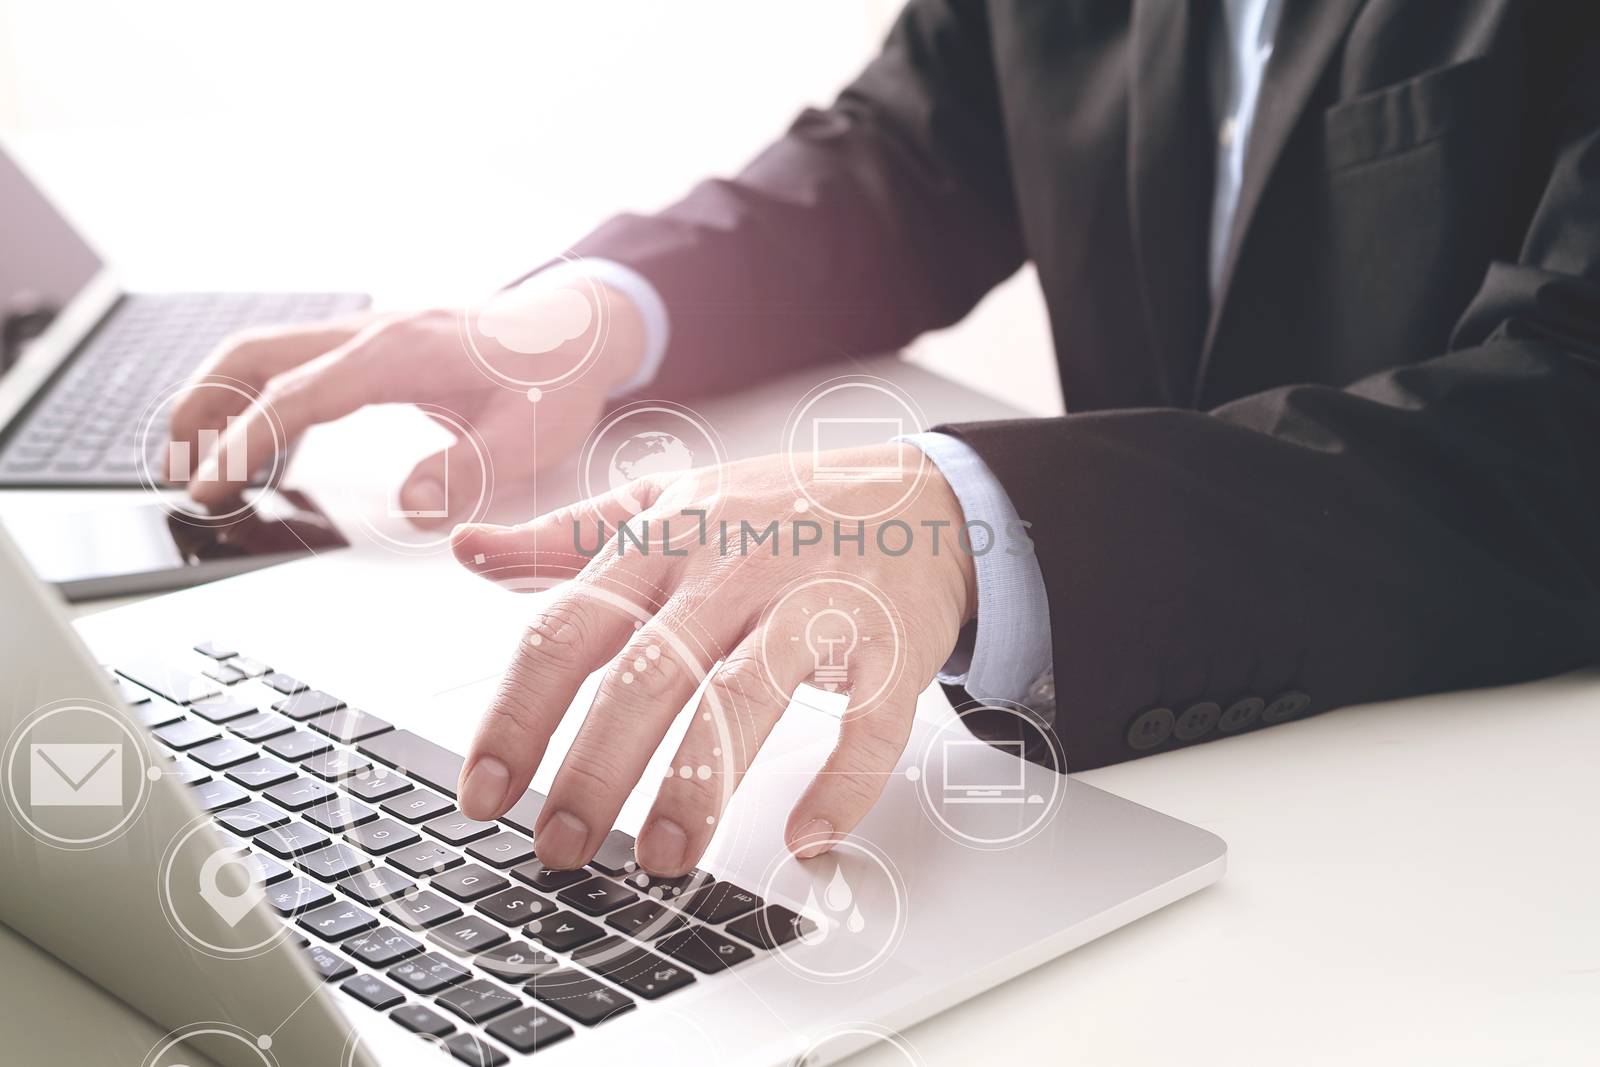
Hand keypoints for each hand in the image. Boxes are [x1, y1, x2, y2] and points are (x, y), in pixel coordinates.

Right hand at [168, 283, 646, 523]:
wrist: (580, 329)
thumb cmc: (556, 379)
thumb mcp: (529, 436)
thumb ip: (469, 471)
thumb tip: (412, 508)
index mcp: (400, 353)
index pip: (299, 395)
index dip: (247, 441)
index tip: (213, 485)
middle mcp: (373, 332)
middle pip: (256, 354)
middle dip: (202, 407)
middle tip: (177, 472)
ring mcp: (369, 332)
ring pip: (268, 351)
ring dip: (221, 397)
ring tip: (195, 459)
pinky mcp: (375, 345)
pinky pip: (298, 361)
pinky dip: (261, 396)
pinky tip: (259, 440)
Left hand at [450, 443, 977, 874]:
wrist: (917, 497)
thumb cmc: (778, 512)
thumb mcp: (667, 507)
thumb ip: (568, 538)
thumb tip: (468, 550)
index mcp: (663, 542)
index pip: (569, 629)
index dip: (518, 715)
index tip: (484, 794)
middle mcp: (731, 570)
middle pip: (648, 672)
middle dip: (594, 768)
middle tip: (560, 845)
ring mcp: (813, 603)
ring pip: (745, 697)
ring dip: (698, 784)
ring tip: (662, 856)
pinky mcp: (889, 642)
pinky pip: (867, 721)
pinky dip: (841, 783)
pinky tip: (806, 835)